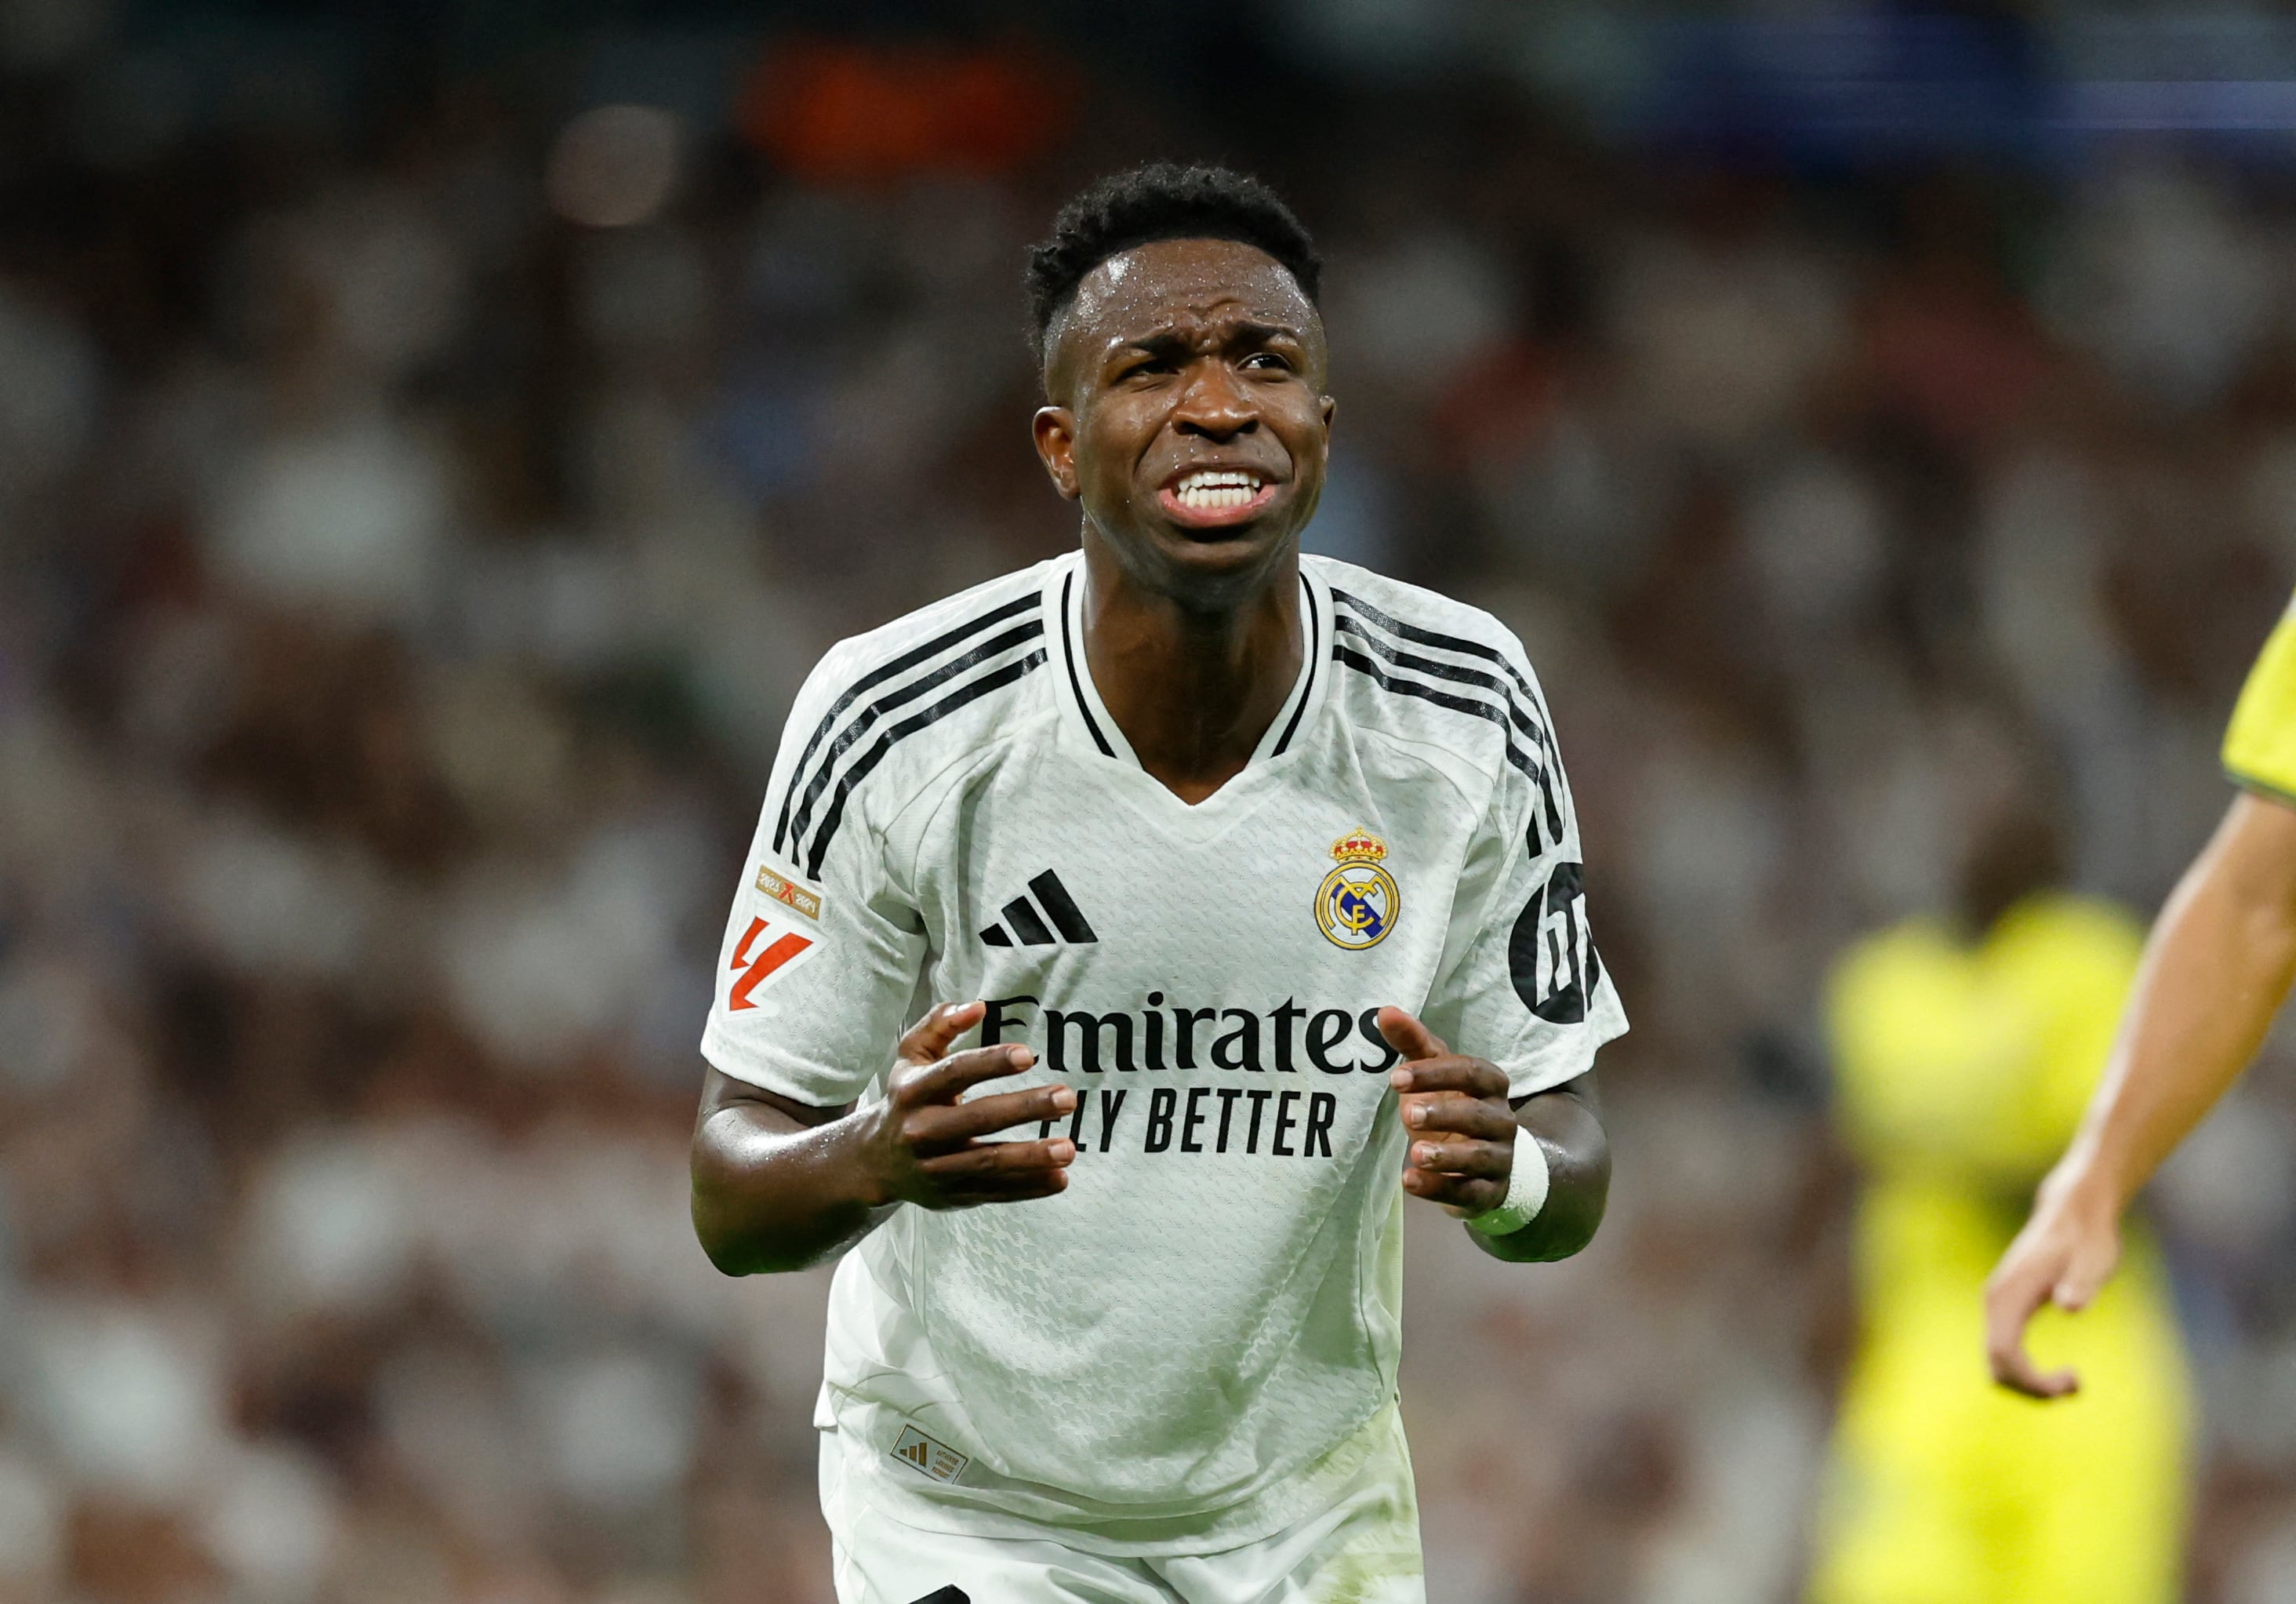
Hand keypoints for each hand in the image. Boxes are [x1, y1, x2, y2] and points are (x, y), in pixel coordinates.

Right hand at [858, 1002, 1076, 1209]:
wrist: (875, 1162)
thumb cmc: (907, 1096)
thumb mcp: (912, 1056)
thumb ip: (940, 1024)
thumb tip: (978, 1007)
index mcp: (913, 1091)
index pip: (954, 1073)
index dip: (990, 1063)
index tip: (1027, 1055)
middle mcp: (922, 1131)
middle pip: (977, 1119)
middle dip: (1024, 1108)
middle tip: (1067, 1098)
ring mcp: (936, 1168)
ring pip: (987, 1162)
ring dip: (1031, 1157)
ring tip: (1069, 1148)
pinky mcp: (952, 1196)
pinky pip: (994, 1193)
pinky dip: (1028, 1188)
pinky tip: (1059, 1178)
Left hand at [1378, 1006, 1515, 1217]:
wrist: (1487, 1166)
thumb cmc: (1454, 1107)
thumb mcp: (1435, 1075)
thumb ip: (1413, 1043)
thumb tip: (1385, 1011)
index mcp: (1491, 1084)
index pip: (1470, 1072)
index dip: (1435, 1074)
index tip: (1396, 1078)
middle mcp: (1502, 1120)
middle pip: (1478, 1114)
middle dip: (1443, 1113)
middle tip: (1407, 1112)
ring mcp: (1499, 1158)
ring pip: (1479, 1156)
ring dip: (1447, 1155)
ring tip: (1415, 1153)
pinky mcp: (1489, 1192)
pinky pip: (1468, 1192)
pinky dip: (1440, 1188)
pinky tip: (1411, 1181)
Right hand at [1984, 1166, 2122, 1398]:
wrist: (2074, 1212)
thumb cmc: (2088, 1238)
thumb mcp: (2094, 1261)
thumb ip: (2081, 1284)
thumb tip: (2068, 1306)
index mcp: (2008, 1295)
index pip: (2003, 1353)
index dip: (2032, 1380)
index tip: (2075, 1381)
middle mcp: (1995, 1301)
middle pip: (1995, 1365)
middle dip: (2031, 1388)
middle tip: (2075, 1386)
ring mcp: (1998, 1304)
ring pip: (1996, 1362)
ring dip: (2028, 1383)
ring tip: (2071, 1381)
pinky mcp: (2007, 1307)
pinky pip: (2004, 1352)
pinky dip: (2026, 1371)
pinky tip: (2059, 1371)